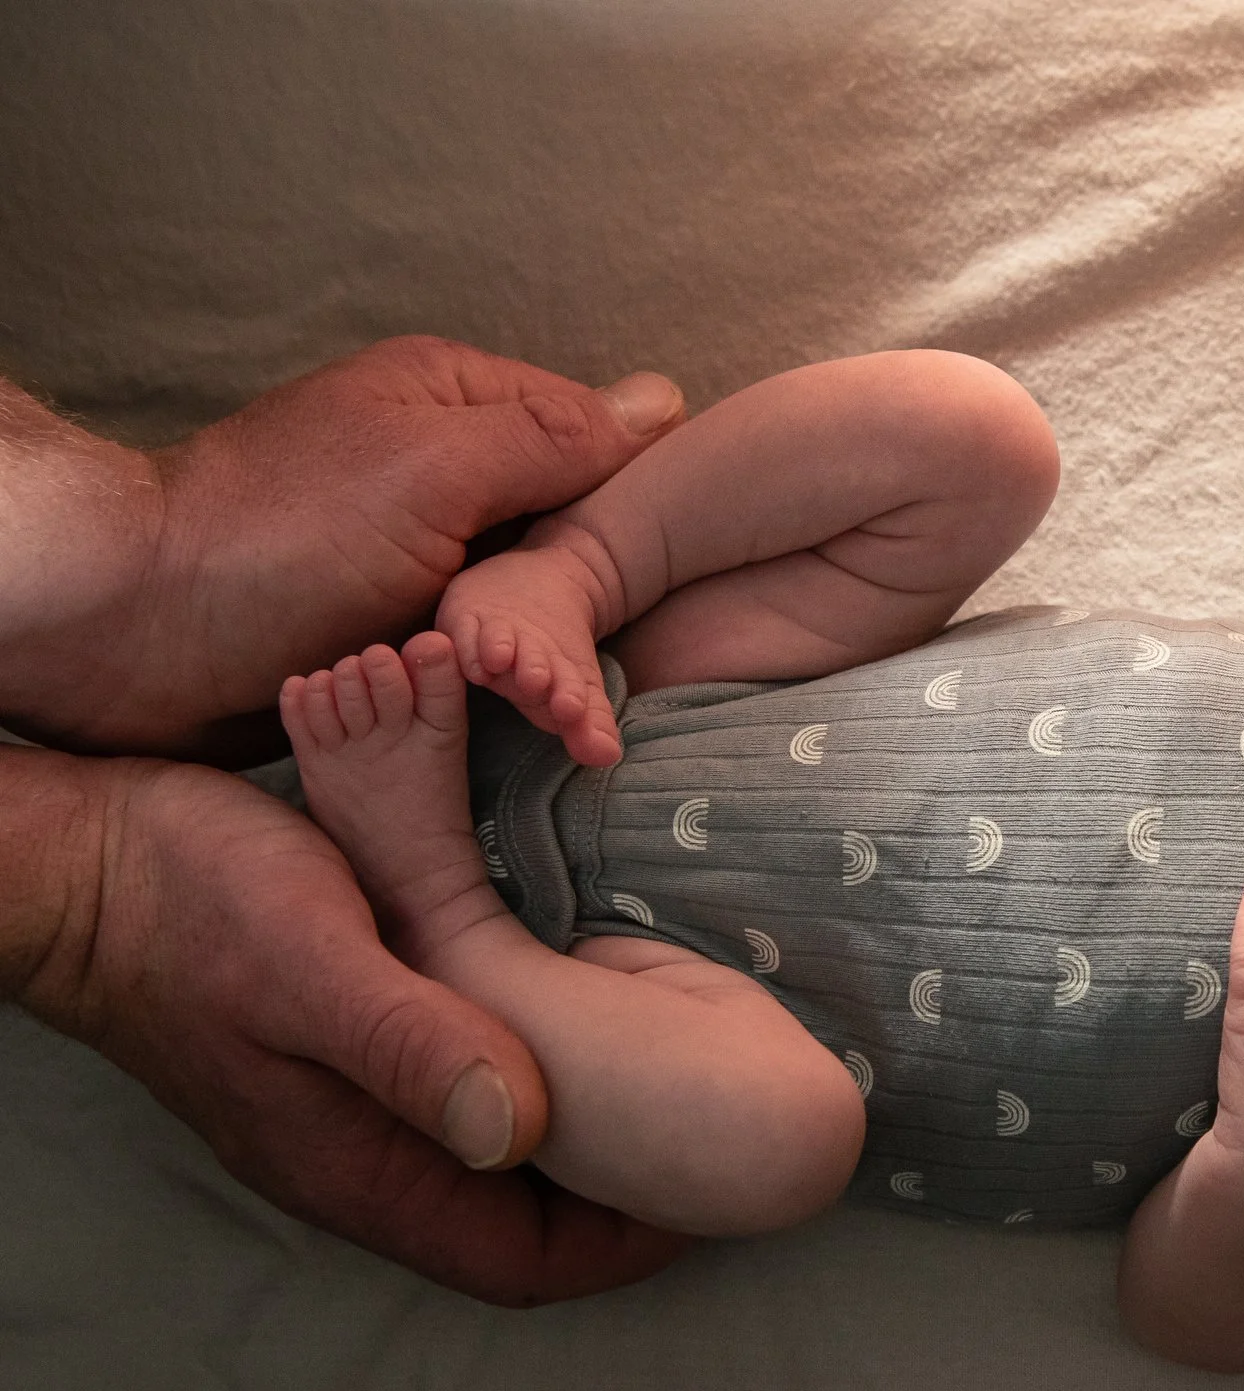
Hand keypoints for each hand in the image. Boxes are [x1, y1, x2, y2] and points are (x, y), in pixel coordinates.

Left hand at [0, 336, 681, 761]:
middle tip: (606, 657)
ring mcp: (417, 545)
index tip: (660, 573)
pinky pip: (478, 641)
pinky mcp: (393, 619)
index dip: (635, 501)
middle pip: (569, 516)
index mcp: (456, 398)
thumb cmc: (283, 537)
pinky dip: (500, 672)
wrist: (145, 632)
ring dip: (546, 642)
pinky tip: (523, 707)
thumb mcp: (437, 467)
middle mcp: (444, 464)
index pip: (597, 436)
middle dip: (591, 582)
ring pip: (529, 589)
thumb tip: (667, 402)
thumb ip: (552, 437)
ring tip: (567, 703)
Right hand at [8, 751, 684, 1302]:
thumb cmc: (190, 903)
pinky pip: (472, 1097)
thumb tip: (524, 1130)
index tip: (718, 1195)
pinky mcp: (357, 1054)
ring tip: (684, 1085)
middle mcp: (367, 1161)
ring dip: (590, 1140)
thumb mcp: (315, 960)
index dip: (629, 1247)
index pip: (525, 1264)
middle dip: (628, 1200)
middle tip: (723, 1136)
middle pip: (526, 1226)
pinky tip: (592, 1023)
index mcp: (364, 1169)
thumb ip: (413, 1047)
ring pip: (502, 1165)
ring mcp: (358, 1112)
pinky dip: (544, 1078)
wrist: (85, 858)